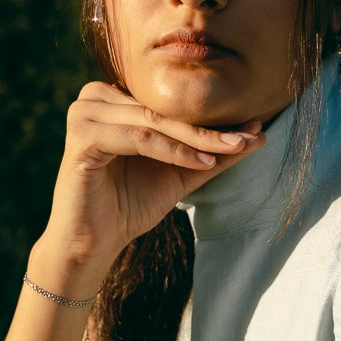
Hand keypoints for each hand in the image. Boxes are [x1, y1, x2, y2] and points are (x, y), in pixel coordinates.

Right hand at [40, 81, 265, 272]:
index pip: (169, 101)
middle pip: (163, 109)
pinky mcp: (82, 137)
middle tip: (247, 137)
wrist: (92, 244)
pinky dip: (172, 151)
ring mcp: (84, 114)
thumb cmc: (129, 205)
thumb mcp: (180, 172)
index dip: (212, 116)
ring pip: (153, 121)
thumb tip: (258, 133)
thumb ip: (212, 151)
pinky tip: (200, 162)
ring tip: (230, 149)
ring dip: (195, 138)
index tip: (253, 127)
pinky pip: (139, 138)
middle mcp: (95, 96)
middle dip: (209, 127)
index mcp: (114, 97)